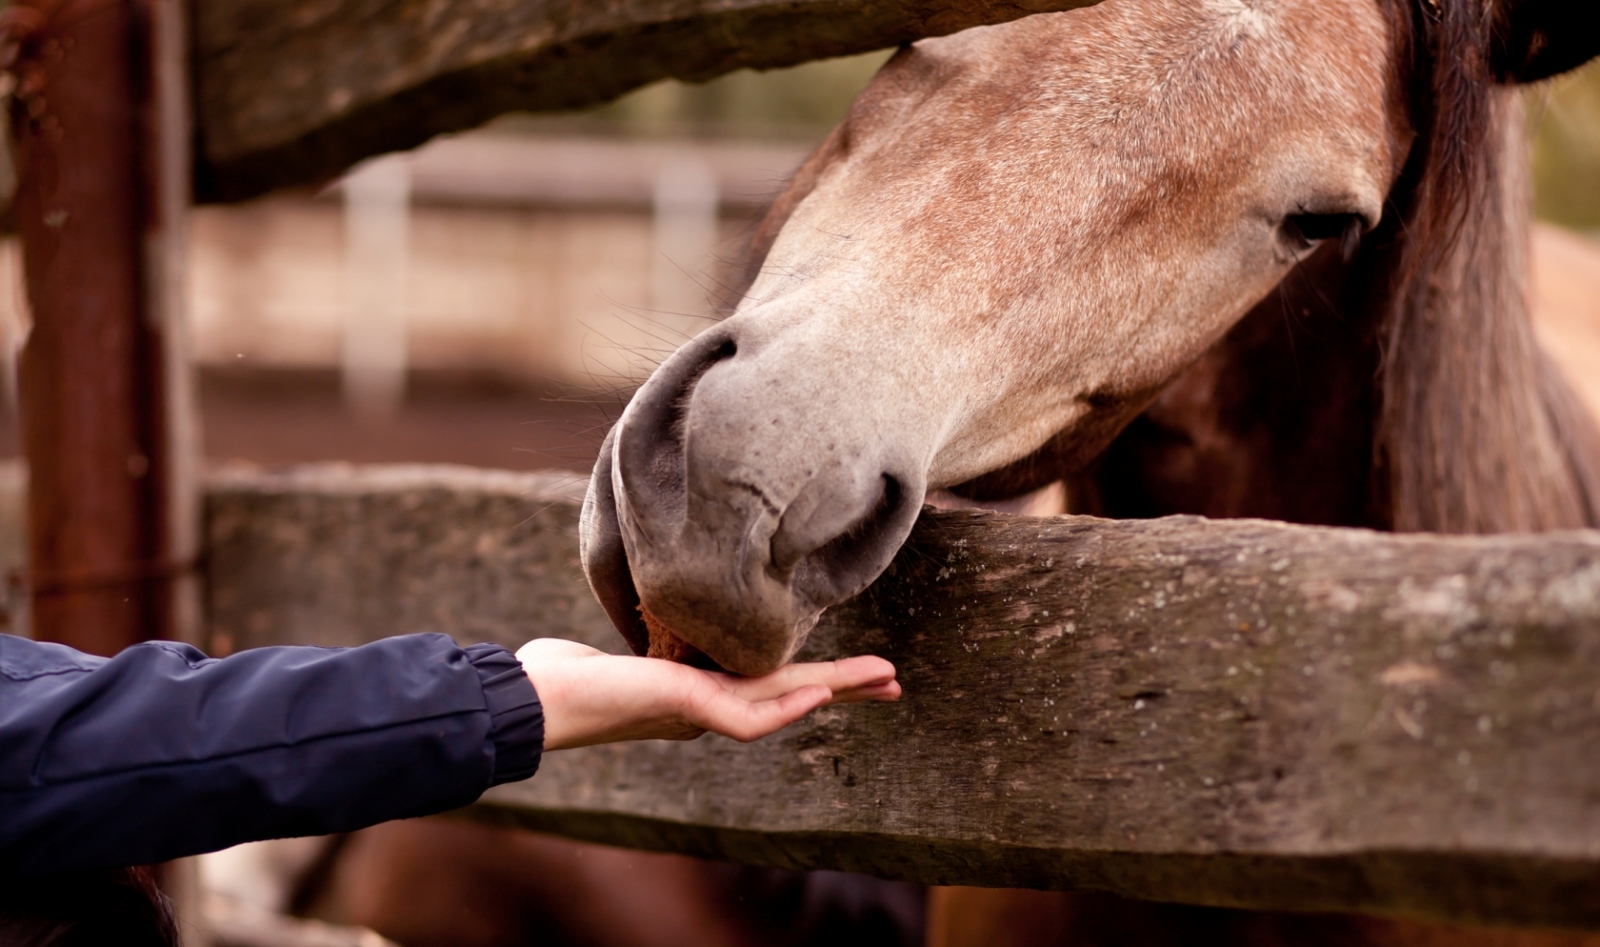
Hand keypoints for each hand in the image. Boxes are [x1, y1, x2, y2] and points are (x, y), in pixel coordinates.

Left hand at [514, 638, 899, 750]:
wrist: (534, 698)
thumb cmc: (563, 676)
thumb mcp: (619, 651)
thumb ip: (648, 642)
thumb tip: (652, 619)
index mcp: (700, 693)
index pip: (771, 683)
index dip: (815, 678)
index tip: (852, 670)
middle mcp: (708, 706)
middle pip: (791, 694)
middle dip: (845, 689)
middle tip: (896, 684)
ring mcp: (700, 711)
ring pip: (783, 702)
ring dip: (834, 691)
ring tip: (881, 678)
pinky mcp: (685, 706)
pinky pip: (749, 715)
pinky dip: (786, 705)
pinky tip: (818, 690)